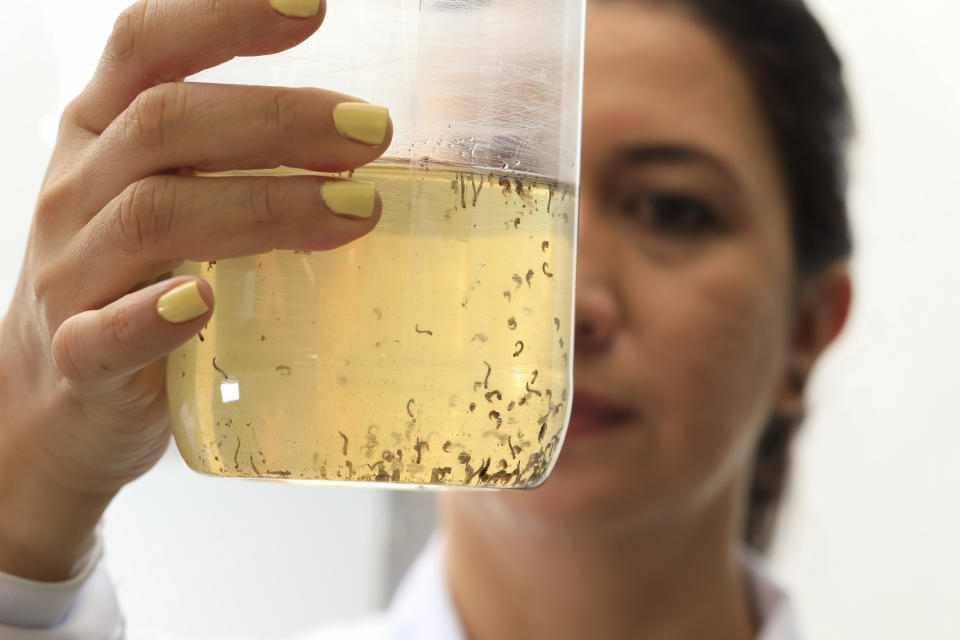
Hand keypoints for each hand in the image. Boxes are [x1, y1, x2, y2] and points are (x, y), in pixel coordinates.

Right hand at [0, 0, 390, 580]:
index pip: (145, 49)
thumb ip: (236, 162)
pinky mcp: (78, 362)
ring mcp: (70, 277)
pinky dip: (149, 319)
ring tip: (357, 212)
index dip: (221, 16)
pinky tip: (201, 303)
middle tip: (374, 132)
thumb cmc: (136, 280)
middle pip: (165, 125)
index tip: (312, 4)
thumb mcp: (170, 197)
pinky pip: (101, 335)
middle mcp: (77, 192)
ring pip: (152, 219)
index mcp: (101, 137)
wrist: (61, 397)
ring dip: (262, 208)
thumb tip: (366, 141)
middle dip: (278, 120)